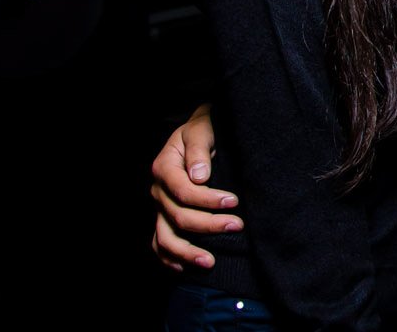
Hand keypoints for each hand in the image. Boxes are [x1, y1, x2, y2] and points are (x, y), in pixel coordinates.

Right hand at [149, 104, 241, 270]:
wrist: (198, 131)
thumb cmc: (203, 128)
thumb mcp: (202, 129)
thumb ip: (199, 150)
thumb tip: (199, 176)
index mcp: (165, 167)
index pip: (184, 191)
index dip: (208, 200)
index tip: (234, 202)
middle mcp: (158, 190)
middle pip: (178, 216)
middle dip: (209, 225)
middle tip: (238, 225)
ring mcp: (159, 206)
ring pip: (165, 237)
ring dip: (187, 252)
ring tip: (210, 262)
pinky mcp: (164, 217)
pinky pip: (159, 243)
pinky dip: (169, 258)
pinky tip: (185, 268)